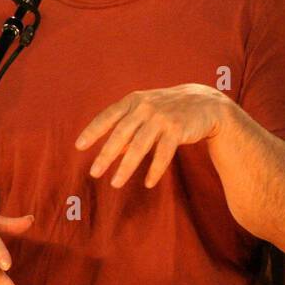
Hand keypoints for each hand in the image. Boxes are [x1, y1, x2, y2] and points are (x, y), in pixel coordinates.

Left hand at [75, 84, 229, 188]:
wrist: (205, 103)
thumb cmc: (169, 110)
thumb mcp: (146, 112)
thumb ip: (128, 129)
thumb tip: (112, 152)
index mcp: (133, 100)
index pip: (107, 116)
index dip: (92, 131)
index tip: (79, 146)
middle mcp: (145, 107)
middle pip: (120, 134)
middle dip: (106, 155)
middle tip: (94, 173)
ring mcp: (162, 118)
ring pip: (140, 146)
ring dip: (126, 167)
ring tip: (115, 184)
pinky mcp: (177, 129)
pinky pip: (163, 153)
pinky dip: (155, 169)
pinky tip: (147, 183)